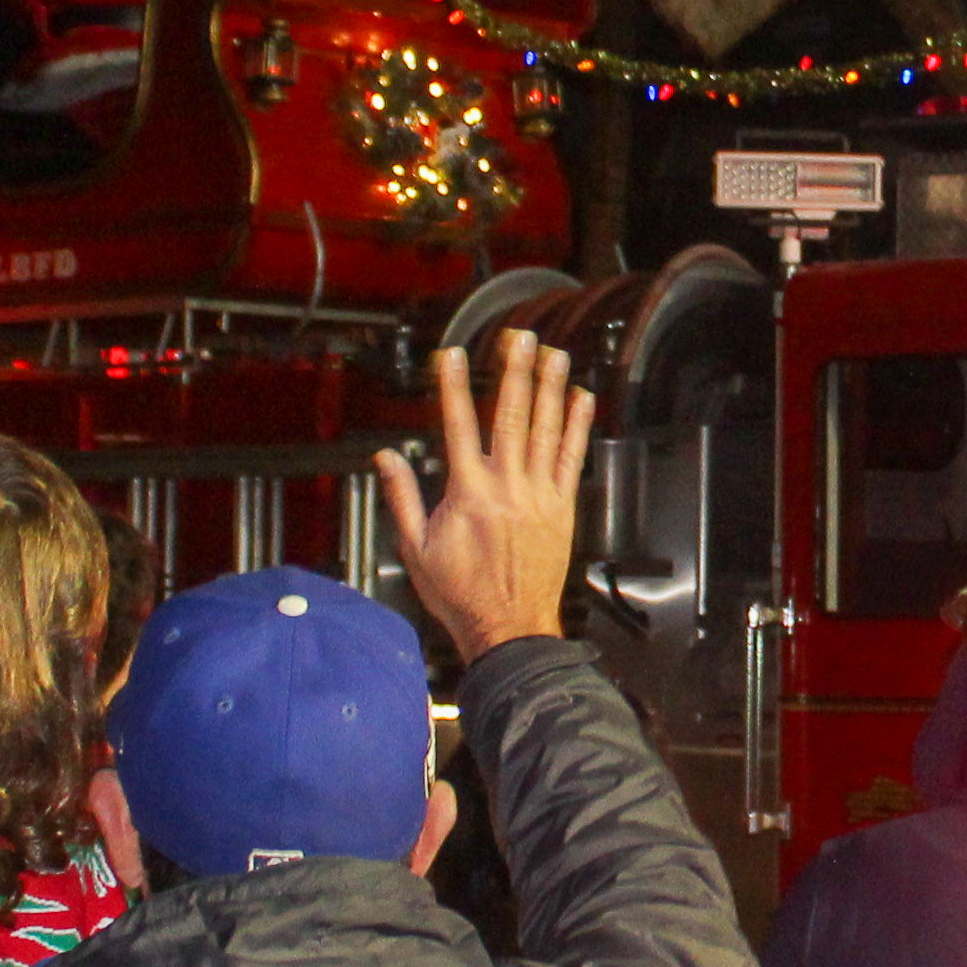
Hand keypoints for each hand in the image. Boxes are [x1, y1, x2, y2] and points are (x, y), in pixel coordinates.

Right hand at [381, 332, 593, 662]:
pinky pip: (570, 458)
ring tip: (553, 353)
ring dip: (549, 387)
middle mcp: (507, 488)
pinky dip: (577, 425)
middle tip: (518, 337)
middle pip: (511, 416)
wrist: (509, 629)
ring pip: (545, 430)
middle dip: (514, 372)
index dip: (453, 387)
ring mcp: (539, 496)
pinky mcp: (562, 508)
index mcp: (468, 495)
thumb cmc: (462, 595)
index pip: (458, 427)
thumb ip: (403, 497)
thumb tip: (385, 458)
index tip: (452, 355)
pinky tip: (581, 398)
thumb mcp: (416, 549)